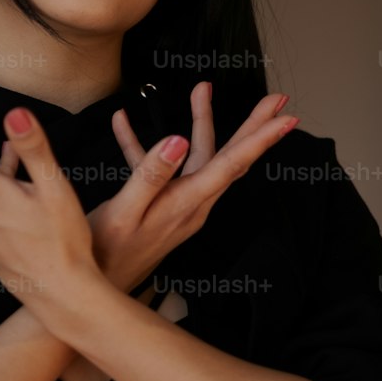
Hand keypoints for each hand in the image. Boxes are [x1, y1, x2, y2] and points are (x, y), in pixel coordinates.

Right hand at [0, 82, 297, 294]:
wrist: (95, 289)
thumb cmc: (107, 254)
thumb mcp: (124, 212)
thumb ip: (150, 175)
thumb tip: (178, 141)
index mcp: (186, 202)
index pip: (232, 164)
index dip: (261, 138)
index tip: (286, 117)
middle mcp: (190, 203)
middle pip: (230, 157)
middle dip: (252, 126)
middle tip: (276, 100)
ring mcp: (178, 205)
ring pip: (200, 156)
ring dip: (201, 122)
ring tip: (202, 91)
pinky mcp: (162, 205)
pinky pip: (159, 167)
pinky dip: (144, 144)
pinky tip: (124, 124)